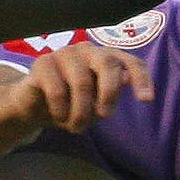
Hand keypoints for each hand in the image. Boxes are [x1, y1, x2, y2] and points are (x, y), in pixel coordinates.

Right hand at [15, 45, 154, 134]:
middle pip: (107, 63)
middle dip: (109, 93)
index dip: (141, 78)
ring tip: (77, 128)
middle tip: (105, 115)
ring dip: (81, 112)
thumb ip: (111, 92)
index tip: (146, 100)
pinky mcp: (42, 63)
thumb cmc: (70, 104)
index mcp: (105, 58)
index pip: (130, 62)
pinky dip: (61, 110)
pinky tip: (59, 117)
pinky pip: (57, 90)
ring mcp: (64, 53)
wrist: (33, 107)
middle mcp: (87, 50)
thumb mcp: (95, 104)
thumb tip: (126, 79)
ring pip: (82, 82)